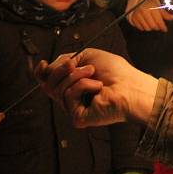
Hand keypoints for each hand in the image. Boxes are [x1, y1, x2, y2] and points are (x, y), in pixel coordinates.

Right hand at [35, 49, 157, 127]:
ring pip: (57, 89)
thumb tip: (46, 68)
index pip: (47, 80)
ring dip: (75, 75)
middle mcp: (71, 97)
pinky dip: (83, 86)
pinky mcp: (77, 117)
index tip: (43, 63)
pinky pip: (68, 96)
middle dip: (59, 69)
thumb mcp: (87, 56)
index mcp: (72, 83)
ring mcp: (73, 108)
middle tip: (74, 63)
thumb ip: (64, 60)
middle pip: (47, 83)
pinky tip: (97, 87)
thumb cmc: (116, 71)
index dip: (40, 72)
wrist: (131, 86)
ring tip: (93, 73)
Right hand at [125, 0, 172, 31]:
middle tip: (158, 25)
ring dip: (150, 27)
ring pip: (147, 28)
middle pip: (153, 26)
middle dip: (157, 27)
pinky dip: (144, 27)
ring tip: (151, 23)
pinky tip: (146, 23)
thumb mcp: (157, 6)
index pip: (158, 20)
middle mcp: (143, 11)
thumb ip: (164, 13)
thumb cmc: (149, 3)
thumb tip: (172, 18)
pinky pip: (140, 28)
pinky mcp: (133, 18)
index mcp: (151, 7)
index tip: (165, 29)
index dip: (163, 26)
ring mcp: (137, 15)